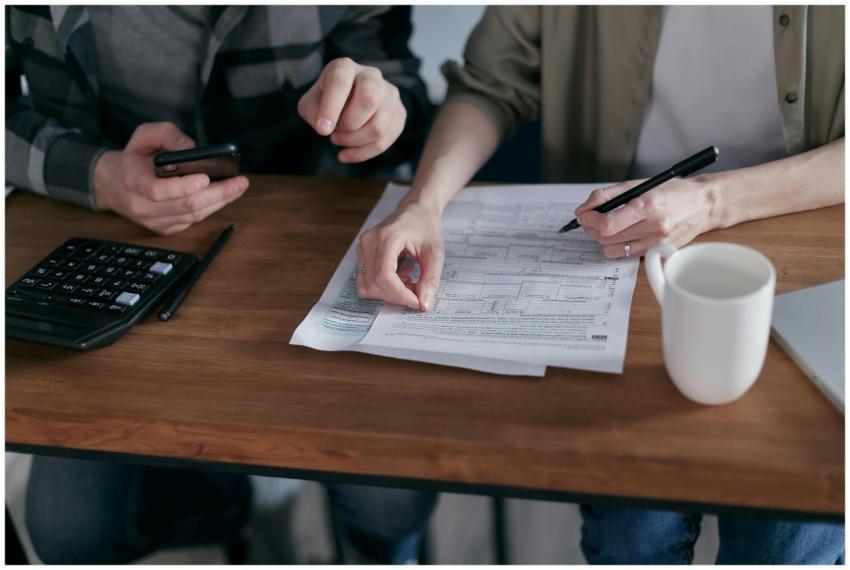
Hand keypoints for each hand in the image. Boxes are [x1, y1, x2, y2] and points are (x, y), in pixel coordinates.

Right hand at [93, 122, 248, 234]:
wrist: (115, 184)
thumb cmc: (134, 158)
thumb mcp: (143, 136)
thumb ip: (166, 134)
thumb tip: (192, 148)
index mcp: (133, 182)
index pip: (158, 191)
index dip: (183, 186)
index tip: (205, 177)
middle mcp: (142, 206)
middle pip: (185, 205)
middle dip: (217, 194)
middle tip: (240, 182)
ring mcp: (154, 221)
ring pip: (194, 215)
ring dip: (220, 202)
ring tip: (239, 187)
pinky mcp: (166, 228)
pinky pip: (194, 221)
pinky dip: (212, 208)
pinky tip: (225, 196)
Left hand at [298, 57, 405, 163]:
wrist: (347, 101)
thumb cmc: (326, 101)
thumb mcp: (310, 104)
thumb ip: (313, 113)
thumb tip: (327, 128)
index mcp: (345, 67)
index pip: (340, 82)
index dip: (331, 108)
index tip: (322, 131)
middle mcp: (371, 75)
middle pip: (369, 100)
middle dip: (349, 125)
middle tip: (334, 134)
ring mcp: (389, 94)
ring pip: (378, 125)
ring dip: (354, 141)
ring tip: (339, 140)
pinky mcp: (399, 113)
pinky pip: (385, 140)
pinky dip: (364, 153)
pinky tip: (348, 154)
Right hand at [356, 201, 443, 310]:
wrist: (416, 209)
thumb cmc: (426, 226)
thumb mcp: (435, 253)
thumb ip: (430, 279)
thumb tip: (424, 304)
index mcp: (387, 237)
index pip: (384, 276)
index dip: (400, 295)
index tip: (417, 302)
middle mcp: (369, 242)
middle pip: (373, 284)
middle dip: (396, 296)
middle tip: (416, 291)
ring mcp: (362, 247)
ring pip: (366, 286)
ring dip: (388, 292)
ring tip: (408, 281)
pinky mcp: (361, 253)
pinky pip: (366, 280)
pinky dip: (382, 286)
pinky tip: (399, 276)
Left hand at [574, 176, 719, 257]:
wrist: (703, 205)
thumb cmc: (672, 192)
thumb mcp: (639, 184)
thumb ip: (607, 195)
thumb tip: (584, 208)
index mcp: (647, 205)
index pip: (607, 224)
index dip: (589, 220)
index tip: (583, 214)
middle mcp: (653, 227)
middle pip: (606, 238)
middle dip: (591, 228)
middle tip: (590, 219)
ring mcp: (656, 242)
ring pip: (613, 250)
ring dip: (602, 239)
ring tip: (605, 226)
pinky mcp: (658, 252)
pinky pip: (626, 254)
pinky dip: (618, 245)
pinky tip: (623, 233)